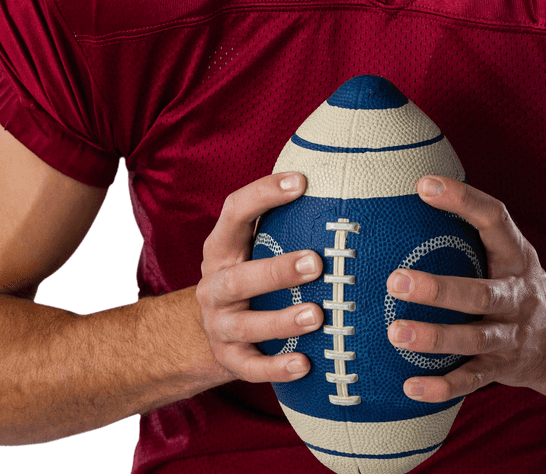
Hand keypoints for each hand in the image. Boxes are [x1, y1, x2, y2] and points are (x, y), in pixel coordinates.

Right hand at [196, 172, 323, 383]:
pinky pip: (251, 368)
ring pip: (246, 326)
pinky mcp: (229, 359)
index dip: (264, 194)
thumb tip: (334, 177)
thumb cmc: (250, 271)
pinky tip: (305, 364)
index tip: (302, 182)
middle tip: (316, 262)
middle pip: (238, 279)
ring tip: (318, 315)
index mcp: (222, 248)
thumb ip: (280, 220)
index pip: (235, 212)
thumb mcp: (252, 244)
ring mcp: (219, 325)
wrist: (211, 329)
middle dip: (277, 271)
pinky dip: (276, 368)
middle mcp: (214, 286)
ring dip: (282, 321)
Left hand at [386, 176, 545, 402]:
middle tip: (395, 280)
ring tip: (395, 333)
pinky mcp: (502, 368)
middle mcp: (516, 295)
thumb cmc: (513, 282)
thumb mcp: (505, 250)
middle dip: (438, 289)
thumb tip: (415, 186)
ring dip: (434, 338)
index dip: (462, 200)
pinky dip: (442, 386)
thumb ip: (470, 227)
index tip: (423, 186)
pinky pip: (471, 379)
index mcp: (516, 255)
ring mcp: (511, 335)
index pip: (494, 219)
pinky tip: (410, 386)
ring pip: (473, 338)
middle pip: (480, 293)